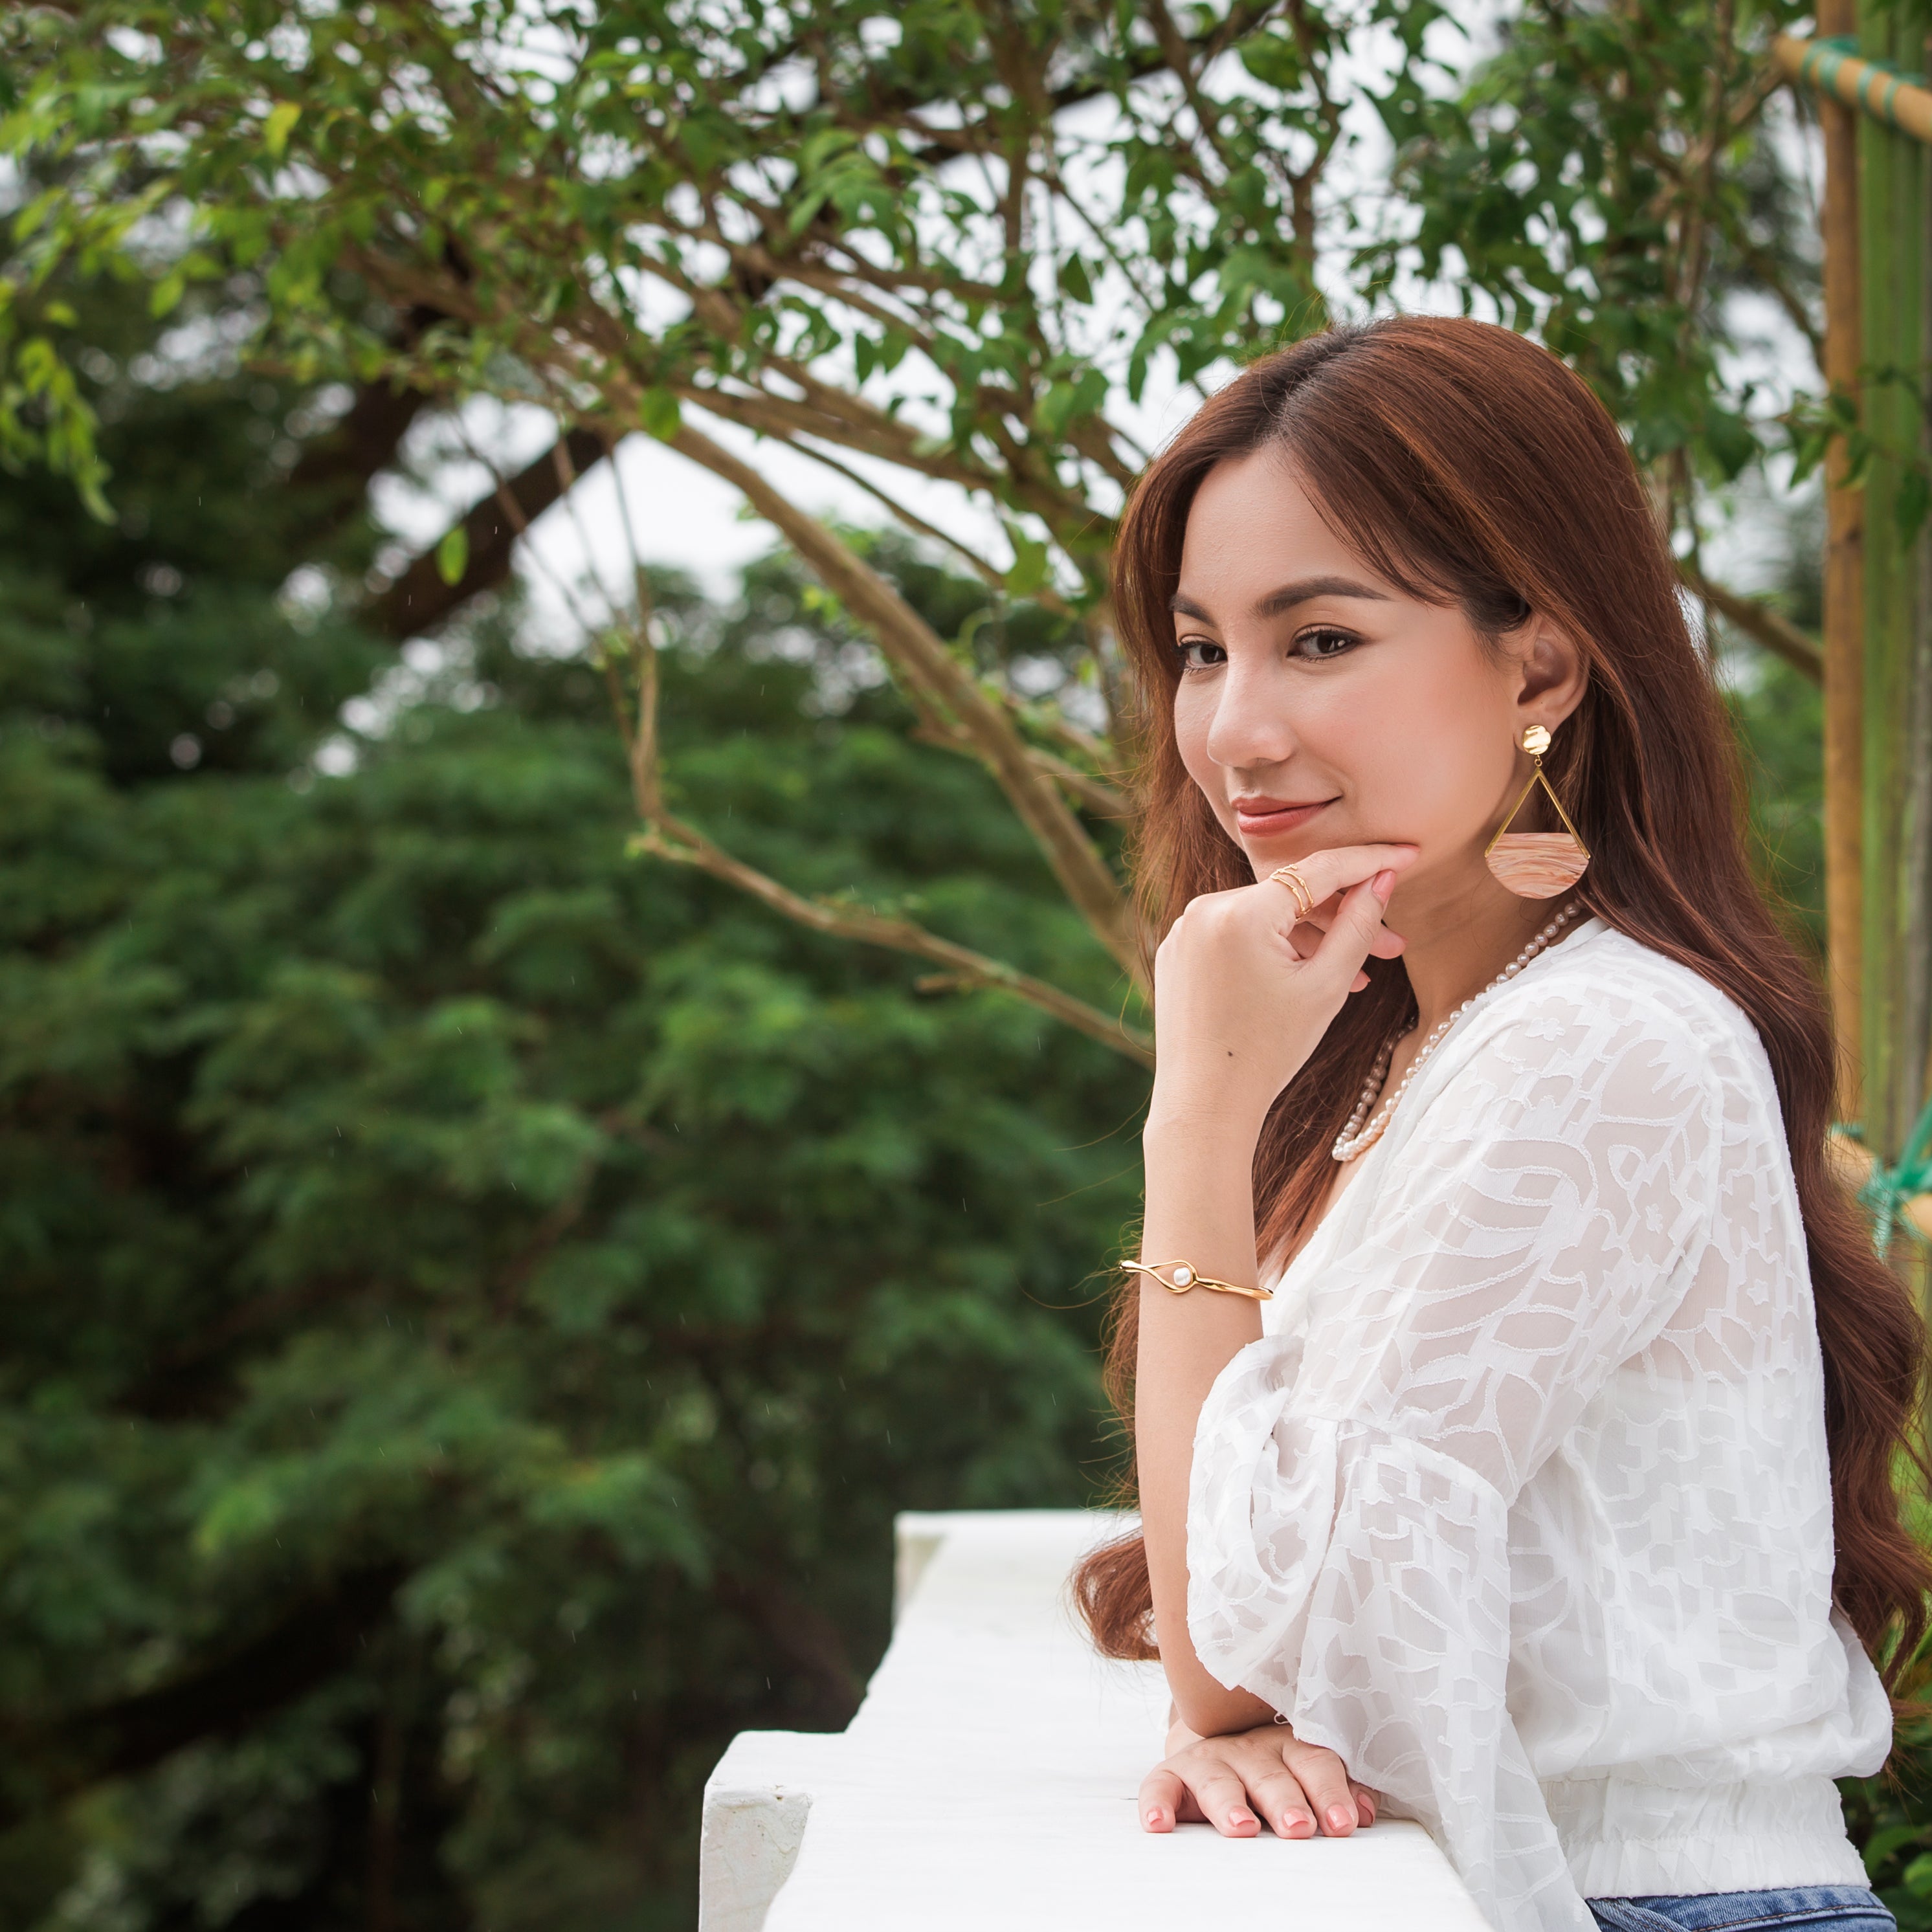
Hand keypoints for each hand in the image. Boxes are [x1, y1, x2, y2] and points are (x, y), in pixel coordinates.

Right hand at [1141, 1719, 1379, 1839]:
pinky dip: (1158, 1801)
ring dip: (1229, 1802)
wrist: (1219, 1749)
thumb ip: (1339, 1790)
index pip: (1314, 1762)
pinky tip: (1159, 1823)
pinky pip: (1161, 1784)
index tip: (1342, 1823)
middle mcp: (1250, 1749)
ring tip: (1242, 1828)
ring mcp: (1210, 1759)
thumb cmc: (1276, 1771)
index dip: (1329, 1790)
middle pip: (1270, 1773)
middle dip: (1285, 1800)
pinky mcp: (1173, 1773)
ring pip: (1219, 1778)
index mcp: (1289, 1747)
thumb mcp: (1308, 1776)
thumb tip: (1367, 1812)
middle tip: (1299, 1828)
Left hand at [1147, 843, 1416, 1134]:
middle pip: (1292, 897)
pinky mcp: (1178, 951)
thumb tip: (1380, 878)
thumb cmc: (1268, 1052)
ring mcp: (1186, 929)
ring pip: (1266, 918)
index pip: (1319, 869)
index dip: (1369, 860)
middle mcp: (1205, 909)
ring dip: (1312, 940)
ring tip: (1357, 976)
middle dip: (1345, 919)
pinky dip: (1274, 950)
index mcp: (1241, 912)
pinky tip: (1309, 977)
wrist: (1204, 1104)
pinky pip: (1238, 937)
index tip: (1407, 854)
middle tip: (1394, 946)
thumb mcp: (1326, 986)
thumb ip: (1357, 925)